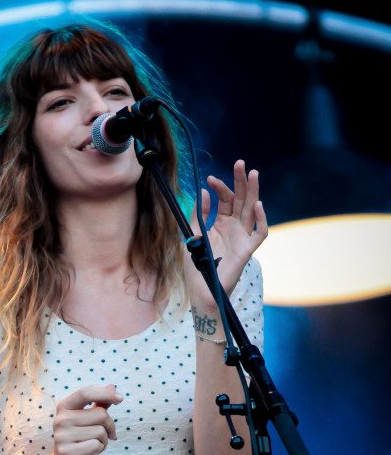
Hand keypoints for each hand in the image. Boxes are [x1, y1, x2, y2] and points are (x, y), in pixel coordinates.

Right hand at [32, 385, 122, 454]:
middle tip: (104, 436)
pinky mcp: (67, 453)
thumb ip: (99, 403)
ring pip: (101, 431)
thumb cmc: (80, 441)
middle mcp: (60, 420)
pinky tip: (89, 454)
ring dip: (104, 441)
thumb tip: (112, 386)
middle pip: (100, 414)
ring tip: (93, 445)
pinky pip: (96, 445)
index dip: (105, 393)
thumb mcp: (88, 420)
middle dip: (110, 426)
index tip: (120, 399)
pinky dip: (99, 450)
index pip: (86, 392)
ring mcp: (61, 437)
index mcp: (64, 407)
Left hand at [184, 159, 267, 311]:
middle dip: (241, 181)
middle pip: (241, 200)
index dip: (220, 188)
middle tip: (240, 163)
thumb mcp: (192, 236)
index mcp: (222, 223)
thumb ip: (197, 216)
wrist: (201, 291)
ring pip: (252, 210)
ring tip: (253, 174)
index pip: (225, 199)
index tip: (209, 178)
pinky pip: (259, 233)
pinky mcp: (247, 250)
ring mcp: (242, 238)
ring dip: (253, 192)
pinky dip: (261, 220)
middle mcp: (234, 228)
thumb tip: (204, 193)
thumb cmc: (197, 267)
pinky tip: (257, 205)